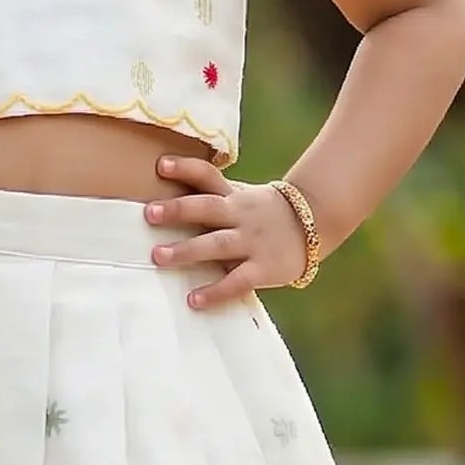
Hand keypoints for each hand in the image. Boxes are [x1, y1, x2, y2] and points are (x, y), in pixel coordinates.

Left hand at [144, 155, 310, 307]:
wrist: (315, 223)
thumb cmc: (264, 213)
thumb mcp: (242, 197)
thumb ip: (212, 197)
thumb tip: (165, 196)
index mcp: (233, 196)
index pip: (208, 175)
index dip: (186, 169)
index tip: (160, 165)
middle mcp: (241, 215)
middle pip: (207, 208)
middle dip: (178, 210)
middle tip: (149, 213)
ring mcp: (253, 242)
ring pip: (217, 244)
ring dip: (187, 250)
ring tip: (158, 257)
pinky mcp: (263, 268)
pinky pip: (236, 281)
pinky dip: (215, 291)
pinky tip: (193, 299)